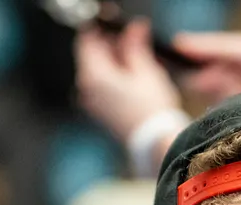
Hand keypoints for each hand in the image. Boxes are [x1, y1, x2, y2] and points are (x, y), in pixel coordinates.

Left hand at [75, 20, 181, 142]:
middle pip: (92, 55)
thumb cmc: (151, 109)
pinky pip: (101, 86)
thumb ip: (135, 45)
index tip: (117, 25)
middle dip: (110, 44)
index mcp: (93, 75)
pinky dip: (113, 77)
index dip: (101, 28)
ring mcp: (91, 102)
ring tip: (137, 59)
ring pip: (97, 71)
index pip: (87, 39)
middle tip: (133, 39)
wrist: (155, 143)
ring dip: (114, 61)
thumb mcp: (145, 69)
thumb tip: (135, 28)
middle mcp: (86, 89)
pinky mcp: (100, 112)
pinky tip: (132, 77)